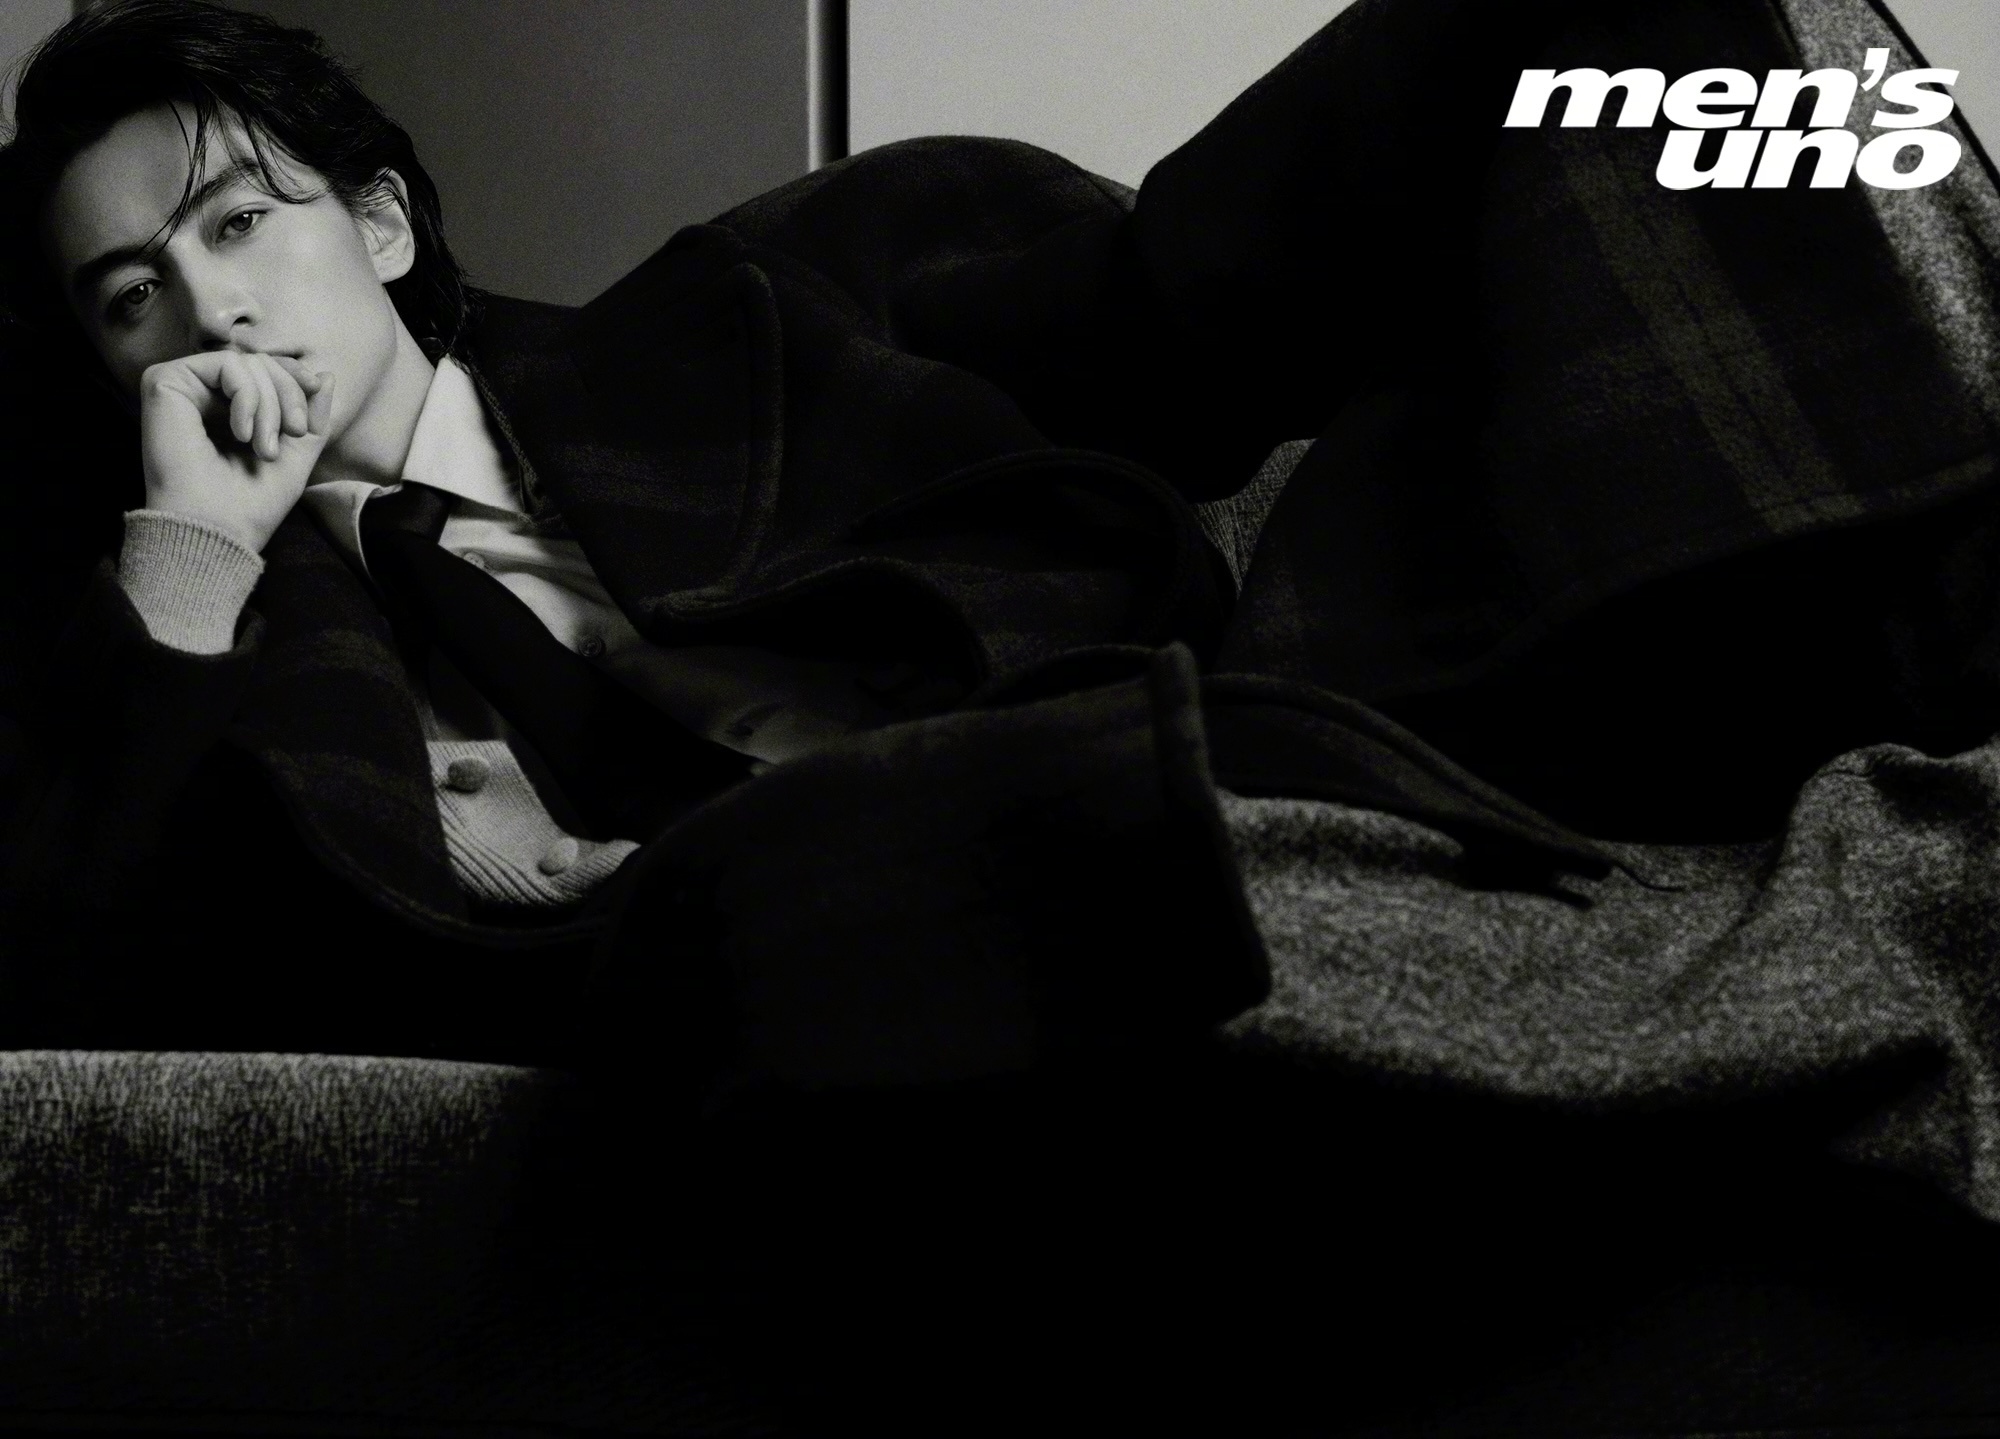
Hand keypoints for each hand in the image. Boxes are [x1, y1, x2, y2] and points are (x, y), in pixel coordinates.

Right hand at [138, 350, 334, 553]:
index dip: (294, 380)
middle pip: (259, 362)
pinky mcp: (163, 382)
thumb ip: (311, 415)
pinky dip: (247, 395)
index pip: (265, 370)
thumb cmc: (251, 503)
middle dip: (287, 396)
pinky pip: (225, 364)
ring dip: (270, 404)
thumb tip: (326, 374)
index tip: (309, 407)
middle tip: (291, 435)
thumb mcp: (297, 453)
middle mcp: (200, 395)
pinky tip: (241, 434)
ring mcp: (180, 387)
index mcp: (225, 409)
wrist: (216, 529)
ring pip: (245, 362)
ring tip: (263, 447)